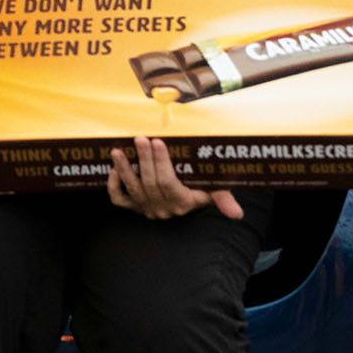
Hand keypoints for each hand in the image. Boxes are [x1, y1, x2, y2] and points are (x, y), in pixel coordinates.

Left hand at [107, 136, 244, 220]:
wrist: (187, 201)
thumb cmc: (202, 188)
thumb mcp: (214, 190)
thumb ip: (223, 199)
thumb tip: (238, 214)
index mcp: (182, 203)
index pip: (169, 184)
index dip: (161, 163)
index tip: (157, 141)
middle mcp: (163, 208)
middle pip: (150, 183)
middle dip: (144, 159)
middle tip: (140, 138)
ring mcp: (146, 208)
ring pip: (133, 189)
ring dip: (124, 169)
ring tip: (117, 150)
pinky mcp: (134, 207)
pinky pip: (119, 200)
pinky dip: (114, 185)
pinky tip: (113, 169)